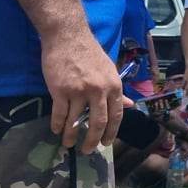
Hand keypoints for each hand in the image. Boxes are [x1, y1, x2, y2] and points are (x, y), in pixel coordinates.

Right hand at [41, 22, 124, 154]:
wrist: (68, 37)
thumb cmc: (90, 53)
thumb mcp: (109, 71)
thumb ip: (118, 91)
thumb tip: (130, 105)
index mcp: (114, 86)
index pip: (117, 115)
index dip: (112, 131)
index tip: (107, 143)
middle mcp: (99, 91)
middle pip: (98, 122)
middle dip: (93, 140)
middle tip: (87, 150)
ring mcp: (79, 91)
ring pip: (77, 121)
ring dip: (72, 136)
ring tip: (68, 144)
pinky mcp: (60, 90)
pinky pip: (60, 114)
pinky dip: (58, 125)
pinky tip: (56, 130)